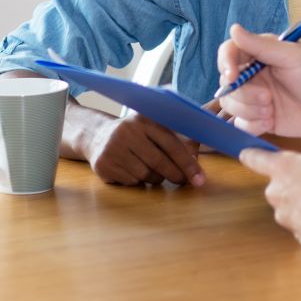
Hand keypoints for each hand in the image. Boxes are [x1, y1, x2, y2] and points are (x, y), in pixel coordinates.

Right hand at [82, 112, 204, 186]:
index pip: (172, 144)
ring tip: (152, 170)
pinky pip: (131, 181)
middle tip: (184, 181)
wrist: (98, 136)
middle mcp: (127, 131)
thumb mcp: (155, 127)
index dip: (188, 163)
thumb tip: (201, 150)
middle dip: (176, 175)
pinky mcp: (103, 164)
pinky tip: (133, 170)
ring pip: (146, 175)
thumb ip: (179, 136)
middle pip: (159, 162)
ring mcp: (113, 148)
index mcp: (145, 119)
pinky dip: (138, 181)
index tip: (200, 179)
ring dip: (155, 178)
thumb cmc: (138, 134)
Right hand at [217, 24, 300, 138]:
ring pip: (231, 105)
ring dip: (248, 110)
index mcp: (260, 55)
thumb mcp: (292, 56)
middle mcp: (254, 76)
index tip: (232, 75)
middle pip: (227, 84)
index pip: (229, 53)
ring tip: (271, 110)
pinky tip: (271, 122)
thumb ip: (261, 46)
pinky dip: (252, 125)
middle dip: (244, 94)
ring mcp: (256, 98)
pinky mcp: (261, 119)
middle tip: (267, 98)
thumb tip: (234, 29)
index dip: (225, 63)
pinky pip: (241, 124)